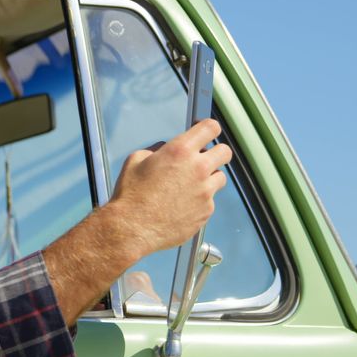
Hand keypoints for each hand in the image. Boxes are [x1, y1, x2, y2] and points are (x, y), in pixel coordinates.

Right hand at [106, 119, 231, 258]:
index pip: (210, 128)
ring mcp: (205, 191)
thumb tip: (166, 150)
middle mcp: (198, 169)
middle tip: (205, 159)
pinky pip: (209, 201)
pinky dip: (199, 201)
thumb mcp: (136, 160)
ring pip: (220, 178)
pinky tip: (181, 206)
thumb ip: (157, 150)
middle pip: (225, 152)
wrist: (132, 227)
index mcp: (180, 151)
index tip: (206, 133)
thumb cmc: (131, 194)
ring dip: (208, 178)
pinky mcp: (206, 211)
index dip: (209, 128)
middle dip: (217, 153)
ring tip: (189, 186)